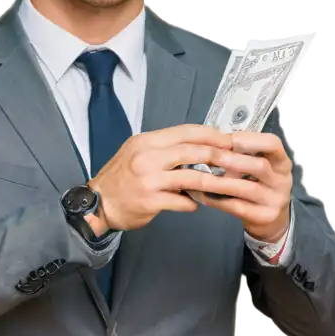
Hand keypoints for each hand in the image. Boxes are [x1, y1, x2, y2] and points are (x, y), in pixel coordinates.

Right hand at [87, 124, 238, 234]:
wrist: (98, 203)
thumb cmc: (121, 178)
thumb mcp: (137, 153)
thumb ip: (165, 149)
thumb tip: (197, 148)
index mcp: (146, 141)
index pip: (185, 131)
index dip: (211, 134)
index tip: (229, 139)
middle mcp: (147, 157)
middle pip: (193, 150)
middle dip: (219, 155)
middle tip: (236, 160)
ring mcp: (149, 179)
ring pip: (192, 176)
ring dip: (213, 181)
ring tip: (225, 184)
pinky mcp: (150, 201)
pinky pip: (182, 201)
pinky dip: (192, 203)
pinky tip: (196, 204)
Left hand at [194, 131, 292, 241]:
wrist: (272, 220)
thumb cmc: (259, 185)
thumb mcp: (258, 166)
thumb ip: (242, 154)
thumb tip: (211, 142)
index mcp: (282, 162)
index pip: (272, 143)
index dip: (248, 139)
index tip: (224, 139)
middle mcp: (283, 180)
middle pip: (260, 166)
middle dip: (231, 159)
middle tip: (207, 156)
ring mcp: (275, 200)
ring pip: (247, 188)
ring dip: (219, 181)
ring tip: (197, 177)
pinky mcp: (264, 217)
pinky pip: (237, 207)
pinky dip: (217, 199)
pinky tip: (201, 194)